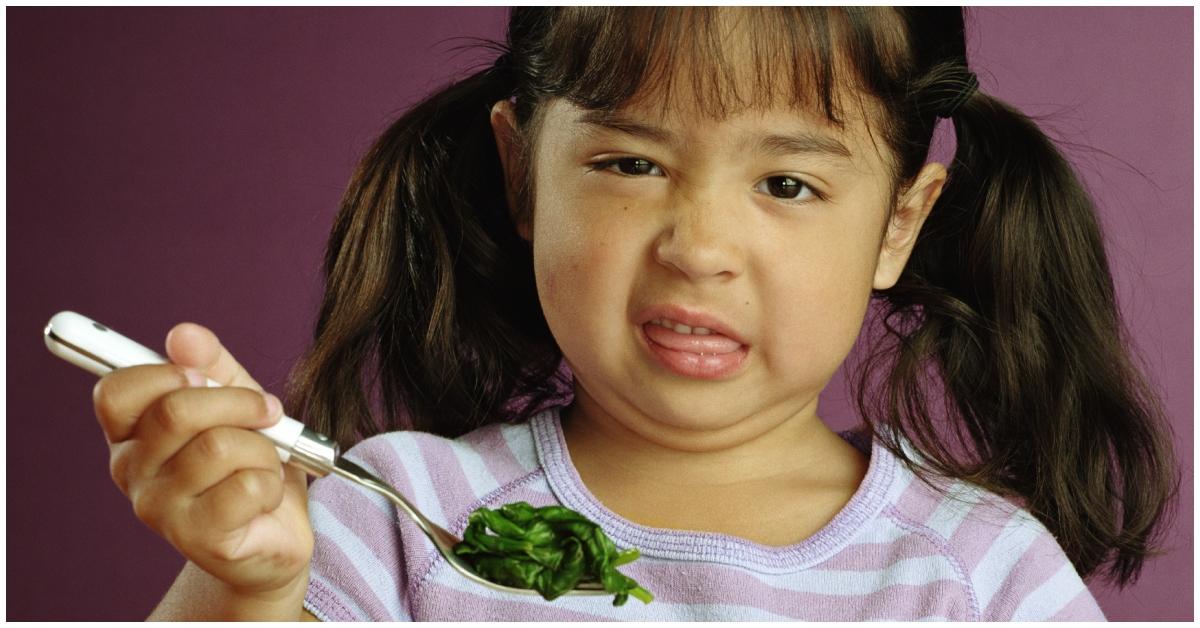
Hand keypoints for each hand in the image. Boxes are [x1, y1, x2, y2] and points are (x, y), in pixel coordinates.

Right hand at [92, 322, 312, 596]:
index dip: (164, 373)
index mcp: (130, 435)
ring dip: (263, 449)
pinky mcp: (199, 539)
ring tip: (264, 463)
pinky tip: (264, 497)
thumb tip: (184, 334)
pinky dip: (272, 482)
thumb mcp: (237, 402)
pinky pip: (246, 486)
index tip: (201, 375)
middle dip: (238, 402)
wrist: (277, 534)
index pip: (116, 392)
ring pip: (219, 447)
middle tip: (268, 412)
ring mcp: (161, 510)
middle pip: (176, 412)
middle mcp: (133, 472)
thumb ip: (212, 365)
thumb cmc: (249, 462)